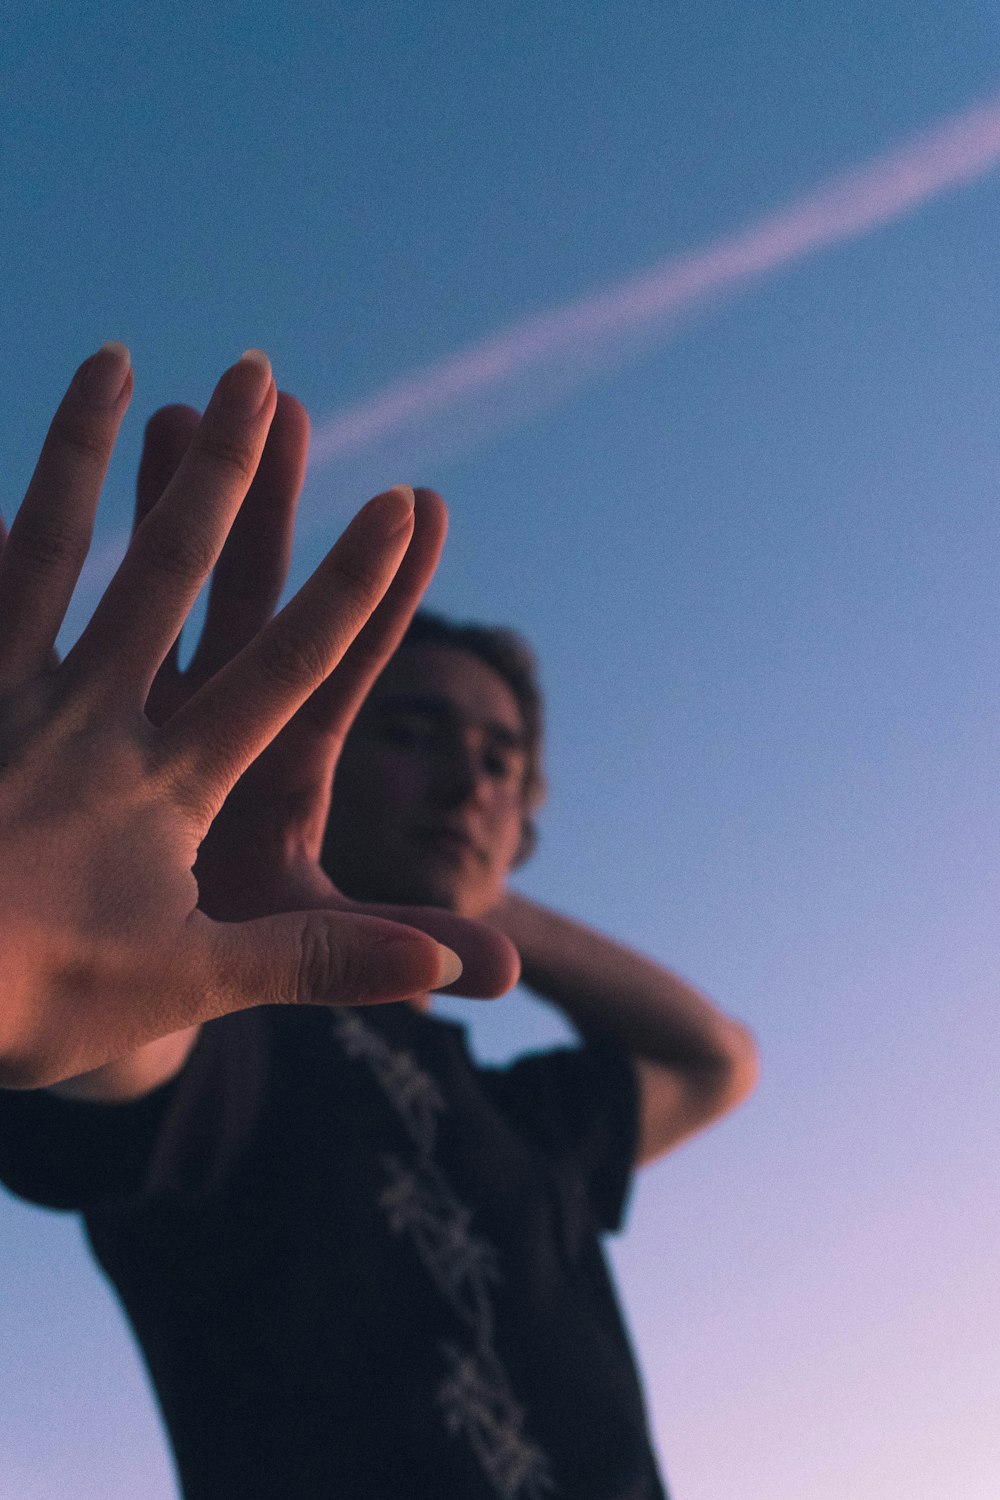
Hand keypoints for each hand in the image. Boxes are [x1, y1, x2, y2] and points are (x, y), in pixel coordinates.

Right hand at [0, 346, 511, 1090]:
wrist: (80, 988)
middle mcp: (217, 725)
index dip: (382, 595)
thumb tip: (505, 970)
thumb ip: (377, 952)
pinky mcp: (59, 721)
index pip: (341, 668)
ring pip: (150, 586)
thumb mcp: (285, 949)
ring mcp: (135, 716)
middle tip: (281, 398)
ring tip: (164, 404)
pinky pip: (45, 627)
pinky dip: (32, 562)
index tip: (421, 503)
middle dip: (265, 503)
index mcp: (280, 771)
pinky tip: (22, 495)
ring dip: (155, 499)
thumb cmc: (191, 973)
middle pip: (247, 596)